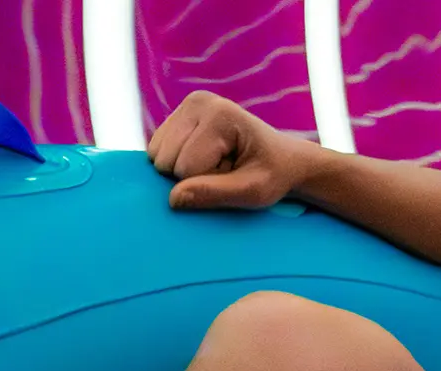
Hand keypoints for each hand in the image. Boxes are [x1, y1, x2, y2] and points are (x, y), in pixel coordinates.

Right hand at [147, 91, 325, 209]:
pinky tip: (205, 156)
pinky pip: (156, 152)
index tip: (237, 171)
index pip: (186, 167)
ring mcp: (186, 106)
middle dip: (193, 175)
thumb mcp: (253, 191)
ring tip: (218, 162)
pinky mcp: (177, 116)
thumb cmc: (273, 175)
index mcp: (221, 113)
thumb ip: (214, 194)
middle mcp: (199, 101)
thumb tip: (172, 198)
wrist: (284, 160)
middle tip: (227, 168)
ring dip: (184, 169)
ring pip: (156, 157)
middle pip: (165, 160)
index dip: (208, 181)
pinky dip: (178, 162)